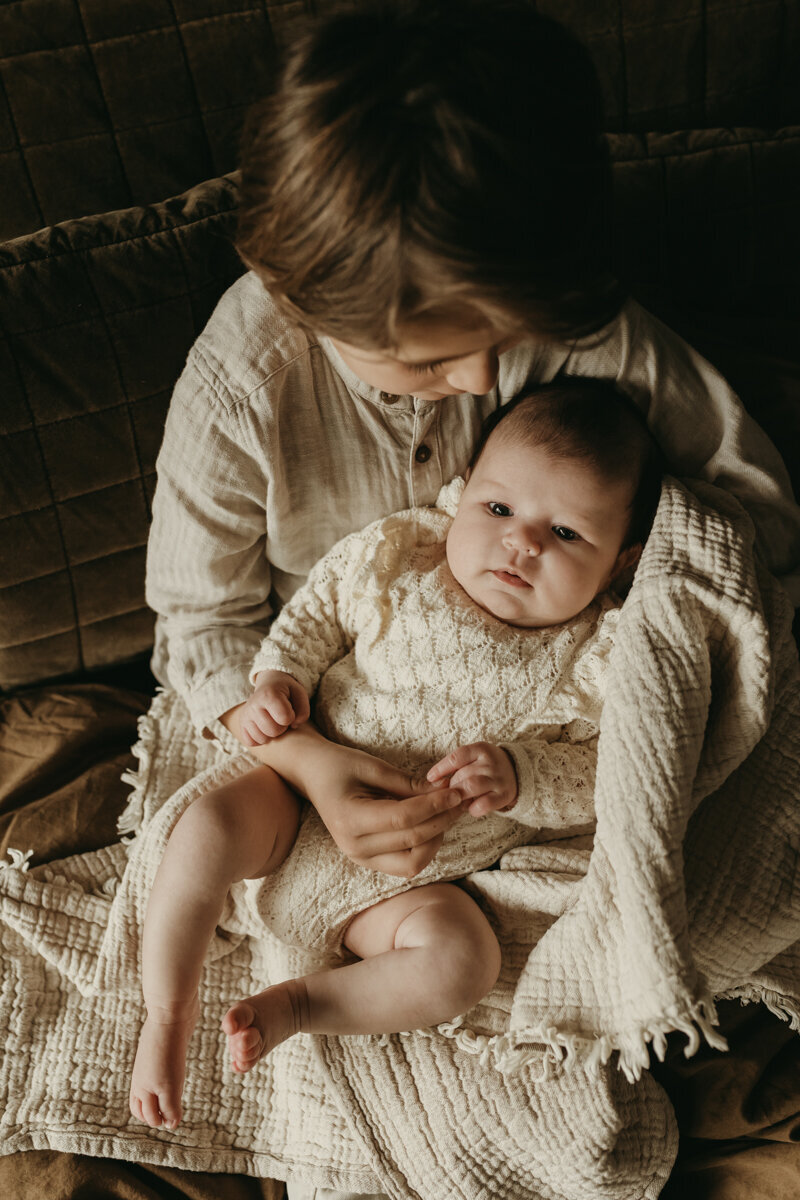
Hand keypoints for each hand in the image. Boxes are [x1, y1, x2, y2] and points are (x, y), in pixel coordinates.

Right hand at [238, 670, 309, 745]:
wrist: (269, 684)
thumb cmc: (287, 692)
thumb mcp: (300, 693)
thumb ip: (303, 710)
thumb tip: (294, 725)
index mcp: (269, 694)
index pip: (285, 718)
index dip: (291, 717)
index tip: (290, 709)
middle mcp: (254, 704)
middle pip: (274, 731)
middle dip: (282, 727)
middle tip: (281, 717)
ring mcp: (245, 715)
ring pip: (262, 739)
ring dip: (272, 734)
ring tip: (273, 722)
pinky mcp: (241, 724)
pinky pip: (251, 742)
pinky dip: (260, 739)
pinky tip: (265, 728)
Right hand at [309, 746, 465, 877]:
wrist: (312, 775)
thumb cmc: (339, 765)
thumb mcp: (372, 766)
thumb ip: (408, 784)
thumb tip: (445, 792)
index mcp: (350, 820)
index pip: (404, 819)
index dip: (435, 806)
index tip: (456, 792)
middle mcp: (354, 847)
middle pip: (413, 842)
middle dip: (442, 820)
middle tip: (460, 800)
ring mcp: (360, 858)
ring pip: (413, 862)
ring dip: (436, 839)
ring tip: (446, 813)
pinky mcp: (369, 861)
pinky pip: (406, 863)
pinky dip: (424, 847)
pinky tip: (432, 823)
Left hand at [426, 742, 517, 816]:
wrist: (516, 772)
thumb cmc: (486, 766)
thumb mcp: (474, 757)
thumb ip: (457, 765)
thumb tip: (433, 781)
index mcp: (480, 749)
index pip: (457, 757)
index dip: (441, 768)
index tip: (430, 778)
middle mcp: (491, 762)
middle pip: (462, 774)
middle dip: (451, 787)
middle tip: (446, 795)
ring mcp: (498, 778)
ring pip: (472, 787)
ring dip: (460, 797)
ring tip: (456, 802)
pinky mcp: (504, 795)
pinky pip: (485, 803)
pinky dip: (474, 808)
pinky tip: (470, 809)